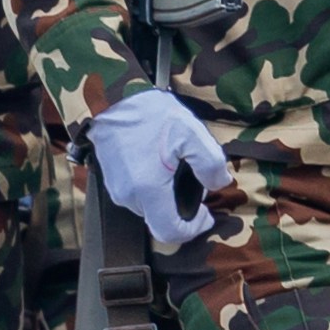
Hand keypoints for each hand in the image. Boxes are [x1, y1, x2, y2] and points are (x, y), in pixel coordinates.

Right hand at [88, 86, 233, 246]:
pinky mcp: (111, 180)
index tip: (206, 214)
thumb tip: (218, 183)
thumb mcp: (190, 131)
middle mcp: (128, 196)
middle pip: (161, 219)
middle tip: (195, 178)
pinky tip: (160, 163)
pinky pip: (137, 195)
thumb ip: (210, 162)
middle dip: (182, 207)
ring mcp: (116, 189)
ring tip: (177, 165)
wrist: (110, 97)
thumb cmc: (148, 114)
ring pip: (149, 207)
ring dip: (167, 196)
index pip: (170, 232)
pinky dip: (154, 188)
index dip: (193, 230)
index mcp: (148, 189)